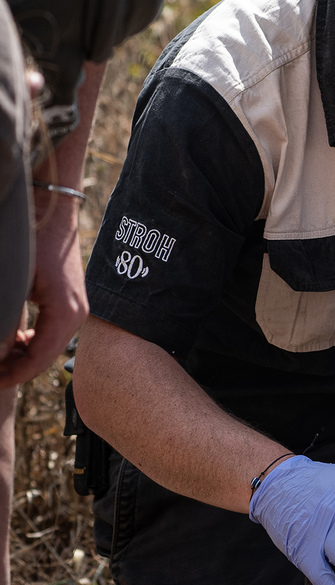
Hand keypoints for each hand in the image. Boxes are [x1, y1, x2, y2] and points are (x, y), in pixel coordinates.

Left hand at [0, 197, 87, 388]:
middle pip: (45, 357)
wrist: (52, 210)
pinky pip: (53, 333)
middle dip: (16, 369)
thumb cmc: (31, 239)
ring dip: (23, 357)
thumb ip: (6, 318)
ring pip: (49, 347)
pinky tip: (14, 342)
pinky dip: (33, 343)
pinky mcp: (72, 301)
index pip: (38, 358)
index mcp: (64, 312)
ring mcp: (77, 308)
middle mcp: (77, 314)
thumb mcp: (13, 282)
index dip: (12, 375)